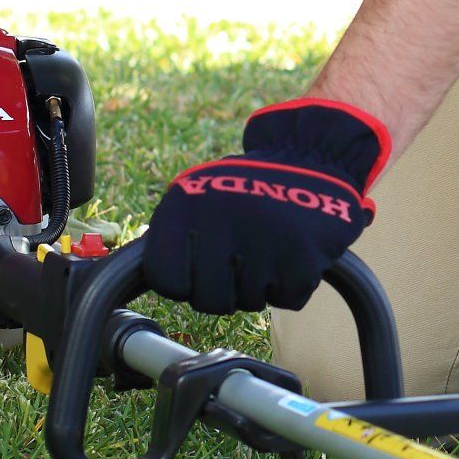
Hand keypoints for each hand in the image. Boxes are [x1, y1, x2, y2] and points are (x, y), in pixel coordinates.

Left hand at [143, 100, 389, 314]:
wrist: (314, 156)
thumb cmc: (249, 186)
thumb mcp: (198, 196)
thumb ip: (172, 236)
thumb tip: (144, 280)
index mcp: (184, 207)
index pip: (165, 281)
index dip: (185, 281)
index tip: (200, 265)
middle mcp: (219, 223)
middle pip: (208, 301)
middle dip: (227, 289)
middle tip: (242, 259)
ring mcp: (262, 242)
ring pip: (249, 302)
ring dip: (262, 284)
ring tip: (269, 245)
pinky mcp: (302, 257)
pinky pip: (287, 299)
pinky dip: (293, 283)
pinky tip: (293, 250)